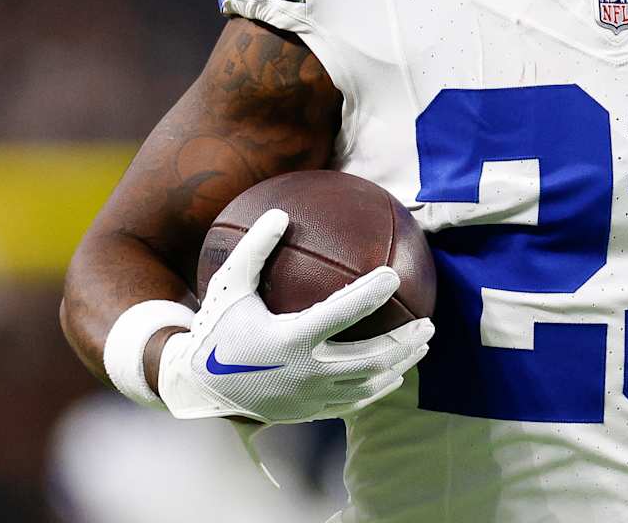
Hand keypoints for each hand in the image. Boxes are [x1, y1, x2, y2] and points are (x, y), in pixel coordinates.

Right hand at [155, 208, 433, 422]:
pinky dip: (377, 388)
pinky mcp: (308, 413)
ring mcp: (308, 398)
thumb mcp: (230, 285)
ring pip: (367, 385)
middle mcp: (304, 373)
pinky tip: (393, 374)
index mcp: (289, 339)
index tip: (394, 274)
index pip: (341, 313)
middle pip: (370, 359)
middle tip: (429, 323)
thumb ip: (255, 249)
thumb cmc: (217, 327)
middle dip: (405, 342)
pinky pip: (353, 403)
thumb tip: (280, 212)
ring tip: (421, 346)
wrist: (199, 385)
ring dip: (400, 365)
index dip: (370, 293)